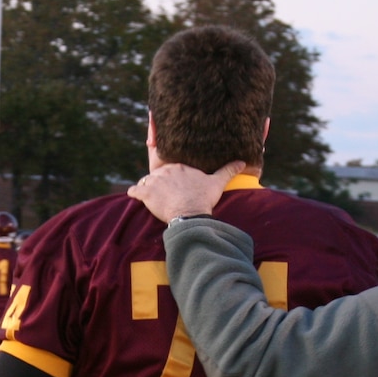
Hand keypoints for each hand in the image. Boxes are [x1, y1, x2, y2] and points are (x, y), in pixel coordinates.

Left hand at [129, 161, 245, 222]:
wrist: (190, 214)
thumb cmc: (203, 199)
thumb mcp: (217, 183)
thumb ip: (228, 170)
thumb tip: (243, 161)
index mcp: (179, 165)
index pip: (171, 168)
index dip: (171, 177)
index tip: (174, 186)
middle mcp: (165, 170)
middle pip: (157, 174)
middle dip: (159, 182)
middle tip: (165, 194)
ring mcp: (154, 181)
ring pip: (146, 181)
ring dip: (147, 188)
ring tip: (154, 198)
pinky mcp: (145, 193)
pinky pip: (135, 190)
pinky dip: (134, 193)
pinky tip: (135, 196)